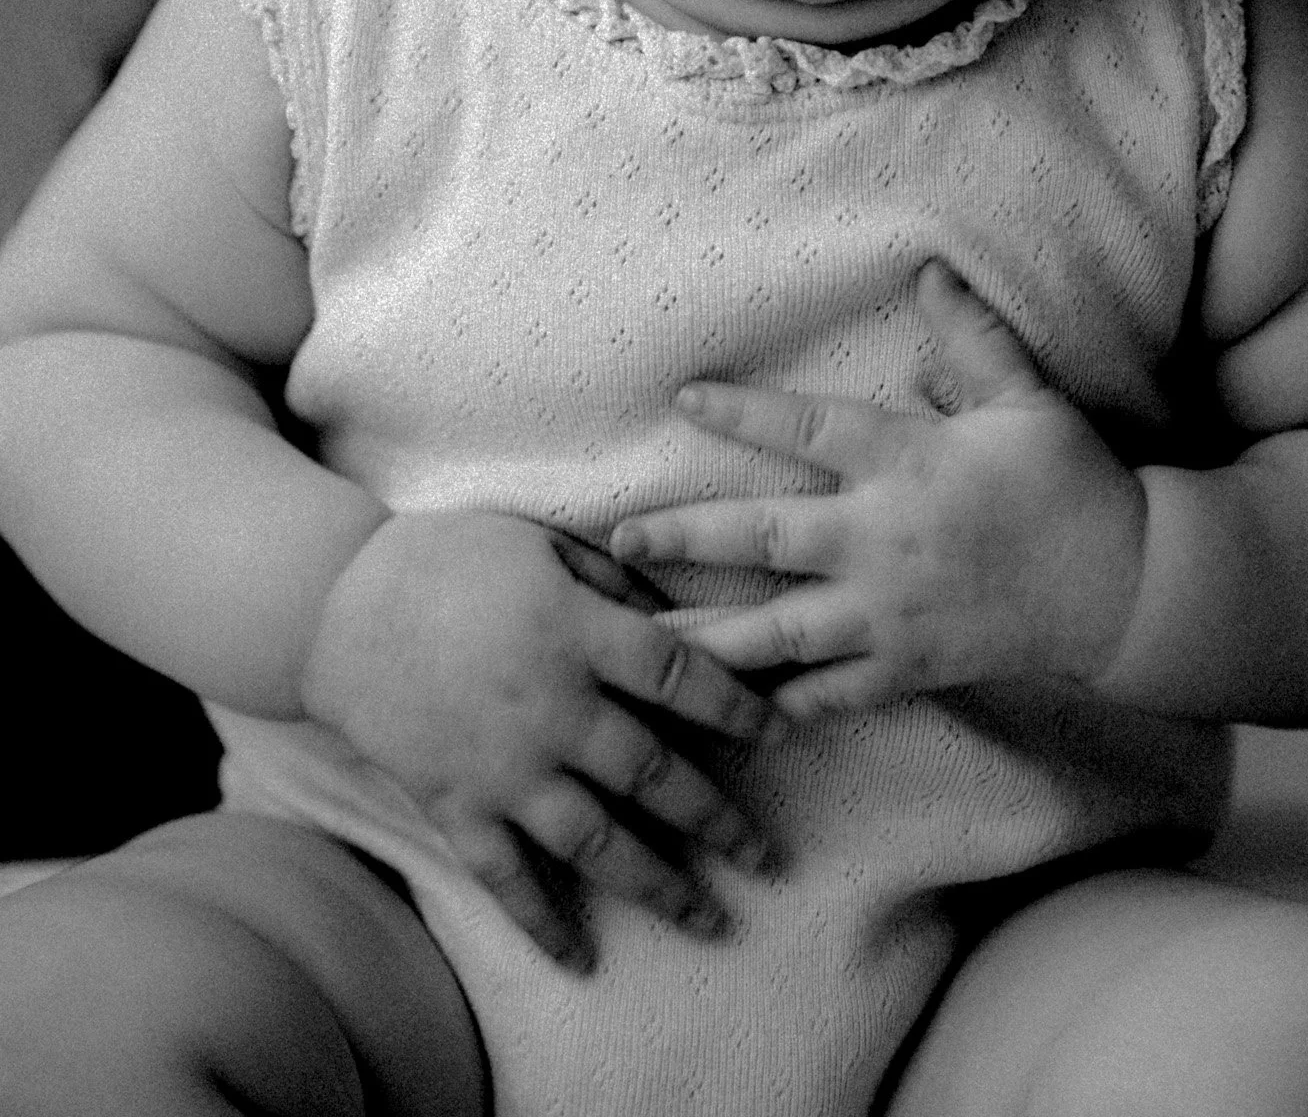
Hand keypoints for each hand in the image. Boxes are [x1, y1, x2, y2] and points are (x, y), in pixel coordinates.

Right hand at [300, 511, 784, 969]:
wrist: (333, 604)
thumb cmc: (447, 557)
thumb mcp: (540, 541)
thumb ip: (612, 580)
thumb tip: (672, 614)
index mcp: (579, 634)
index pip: (682, 678)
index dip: (738, 708)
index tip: (782, 734)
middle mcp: (553, 709)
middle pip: (654, 774)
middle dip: (718, 820)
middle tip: (766, 857)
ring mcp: (503, 766)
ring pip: (595, 840)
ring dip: (658, 885)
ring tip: (710, 919)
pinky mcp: (455, 803)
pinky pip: (505, 875)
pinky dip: (541, 923)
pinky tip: (580, 959)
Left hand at [608, 262, 1147, 721]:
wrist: (1127, 585)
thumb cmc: (1074, 482)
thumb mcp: (1029, 398)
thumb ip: (972, 338)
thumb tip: (928, 270)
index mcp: (906, 463)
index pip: (806, 429)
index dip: (741, 413)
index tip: (682, 399)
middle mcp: (882, 539)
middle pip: (760, 536)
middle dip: (682, 536)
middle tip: (616, 544)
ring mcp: (889, 613)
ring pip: (777, 630)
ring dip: (705, 636)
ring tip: (641, 646)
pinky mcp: (907, 669)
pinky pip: (831, 695)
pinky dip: (780, 708)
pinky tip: (730, 716)